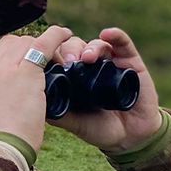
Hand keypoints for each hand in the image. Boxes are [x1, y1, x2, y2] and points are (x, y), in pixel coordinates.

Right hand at [0, 25, 73, 153]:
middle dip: (24, 48)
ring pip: (25, 42)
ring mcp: (3, 69)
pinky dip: (56, 36)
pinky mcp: (25, 71)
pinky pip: (43, 44)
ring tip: (56, 53)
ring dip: (40, 46)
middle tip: (40, 60)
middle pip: (7, 43)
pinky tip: (65, 34)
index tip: (18, 62)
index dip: (6, 54)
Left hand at [49, 26, 161, 152]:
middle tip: (68, 62)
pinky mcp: (131, 61)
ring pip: (97, 44)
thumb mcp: (75, 123)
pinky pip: (123, 43)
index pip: (60, 57)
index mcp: (73, 77)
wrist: (131, 137)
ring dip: (90, 47)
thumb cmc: (100, 129)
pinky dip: (116, 35)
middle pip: (76, 47)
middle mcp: (90, 66)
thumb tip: (38, 105)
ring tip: (87, 57)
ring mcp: (111, 62)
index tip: (50, 63)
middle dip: (70, 50)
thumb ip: (59, 114)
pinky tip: (108, 34)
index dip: (53, 55)